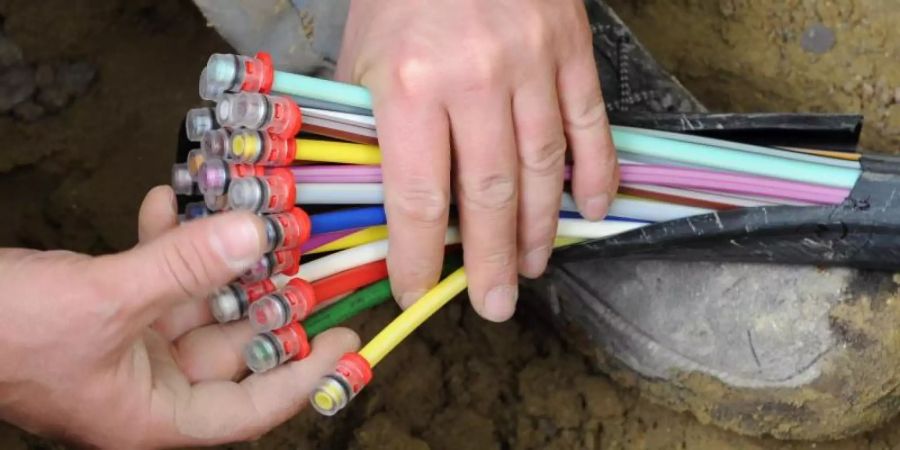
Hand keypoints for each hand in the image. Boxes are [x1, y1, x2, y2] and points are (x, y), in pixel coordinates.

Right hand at [0, 186, 358, 447]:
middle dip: (266, 299)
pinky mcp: (108, 312)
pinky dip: (162, 242)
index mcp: (154, 416)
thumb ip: (182, 267)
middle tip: (306, 257)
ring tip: (247, 216)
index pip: (251, 408)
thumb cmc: (3, 333)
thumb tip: (258, 233)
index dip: (304, 375)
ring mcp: (129, 348)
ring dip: (217, 260)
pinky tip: (165, 200)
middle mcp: (150, 386)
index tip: (345, 338)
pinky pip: (152, 279)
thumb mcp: (104, 300)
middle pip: (232, 347)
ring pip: (197, 304)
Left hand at [337, 0, 617, 321]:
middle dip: (491, 260)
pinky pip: (590, 125)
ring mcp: (532, 65)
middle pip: (489, 195)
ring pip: (543, 169)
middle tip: (494, 305)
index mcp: (408, 84)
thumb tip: (388, 200)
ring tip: (532, 268)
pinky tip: (594, 211)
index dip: (419, 256)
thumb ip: (372, 127)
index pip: (418, 197)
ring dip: (541, 229)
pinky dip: (596, 174)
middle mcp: (474, 80)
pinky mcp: (572, 49)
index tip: (418, 291)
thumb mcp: (361, 56)